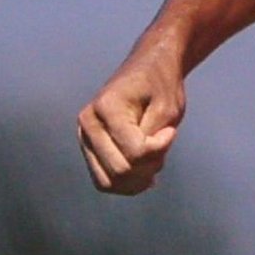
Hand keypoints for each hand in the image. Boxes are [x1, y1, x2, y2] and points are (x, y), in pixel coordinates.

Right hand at [77, 44, 184, 193]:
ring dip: (137, 180)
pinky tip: (144, 171)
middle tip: (162, 147)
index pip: (135, 152)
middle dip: (148, 167)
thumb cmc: (160, 86)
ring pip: (108, 182)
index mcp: (106, 107)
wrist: (148, 70)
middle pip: (120, 171)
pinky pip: (104, 181)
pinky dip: (126, 184)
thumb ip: (154, 139)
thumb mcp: (167, 108)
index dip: (159, 149)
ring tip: (153, 159)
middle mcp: (88, 123)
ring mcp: (85, 138)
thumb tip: (141, 163)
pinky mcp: (89, 149)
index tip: (170, 132)